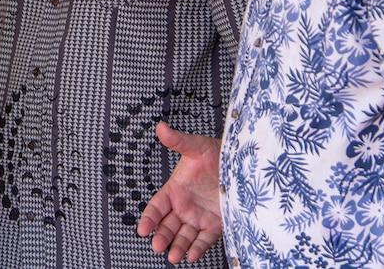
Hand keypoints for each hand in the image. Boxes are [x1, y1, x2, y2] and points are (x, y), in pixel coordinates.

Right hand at [137, 122, 221, 263]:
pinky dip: (197, 248)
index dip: (149, 218)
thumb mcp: (196, 147)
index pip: (156, 207)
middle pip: (167, 225)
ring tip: (174, 256)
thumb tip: (161, 127)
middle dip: (162, 235)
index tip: (142, 228)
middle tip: (157, 244)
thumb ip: (178, 140)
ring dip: (178, 246)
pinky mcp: (214, 225)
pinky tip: (192, 255)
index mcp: (175, 190)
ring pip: (184, 236)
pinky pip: (203, 239)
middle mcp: (184, 206)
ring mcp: (198, 217)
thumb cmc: (216, 153)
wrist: (241, 164)